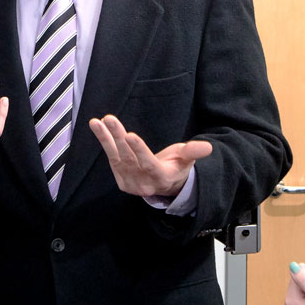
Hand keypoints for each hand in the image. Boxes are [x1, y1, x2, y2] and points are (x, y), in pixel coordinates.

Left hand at [87, 114, 211, 197]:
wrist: (165, 185)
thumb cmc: (177, 166)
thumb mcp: (187, 159)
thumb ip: (193, 152)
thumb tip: (207, 147)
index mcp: (161, 178)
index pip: (148, 164)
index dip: (139, 150)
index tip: (130, 135)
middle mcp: (143, 183)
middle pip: (129, 159)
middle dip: (118, 138)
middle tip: (110, 119)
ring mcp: (130, 182)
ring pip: (116, 157)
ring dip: (106, 138)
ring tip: (97, 122)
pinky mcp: (120, 178)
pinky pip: (111, 158)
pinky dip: (104, 142)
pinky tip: (98, 127)